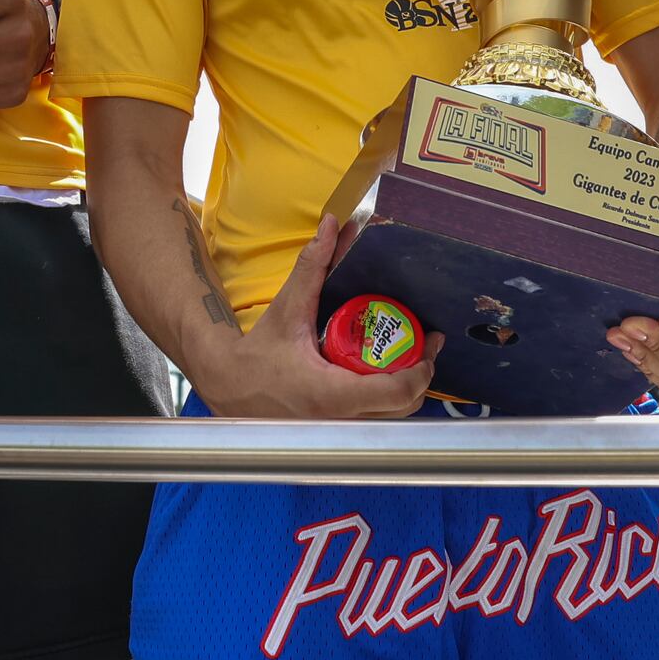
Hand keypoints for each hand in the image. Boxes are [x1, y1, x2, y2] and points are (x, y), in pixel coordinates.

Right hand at [200, 215, 441, 418]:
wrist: (227, 383)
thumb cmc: (258, 350)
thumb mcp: (289, 306)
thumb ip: (314, 265)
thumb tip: (333, 225)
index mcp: (331, 393)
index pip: (395, 391)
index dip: (422, 370)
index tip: (430, 343)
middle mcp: (338, 420)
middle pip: (402, 409)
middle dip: (421, 378)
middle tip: (427, 347)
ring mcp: (336, 432)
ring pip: (391, 421)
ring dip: (406, 392)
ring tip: (411, 359)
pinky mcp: (334, 434)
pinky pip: (374, 422)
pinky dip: (387, 403)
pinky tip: (386, 376)